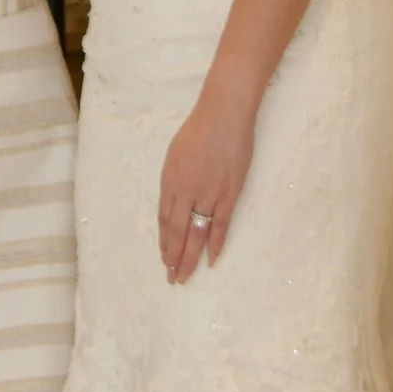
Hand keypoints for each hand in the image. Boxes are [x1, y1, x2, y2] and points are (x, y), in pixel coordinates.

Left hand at [158, 90, 255, 282]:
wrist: (225, 113)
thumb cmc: (199, 129)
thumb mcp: (175, 154)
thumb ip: (174, 180)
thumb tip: (176, 202)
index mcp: (169, 180)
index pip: (164, 219)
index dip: (164, 241)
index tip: (163, 258)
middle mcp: (185, 191)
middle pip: (177, 231)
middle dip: (173, 257)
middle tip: (171, 278)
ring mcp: (208, 194)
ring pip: (196, 234)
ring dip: (189, 257)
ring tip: (184, 275)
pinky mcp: (229, 194)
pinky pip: (221, 225)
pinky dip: (215, 244)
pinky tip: (210, 260)